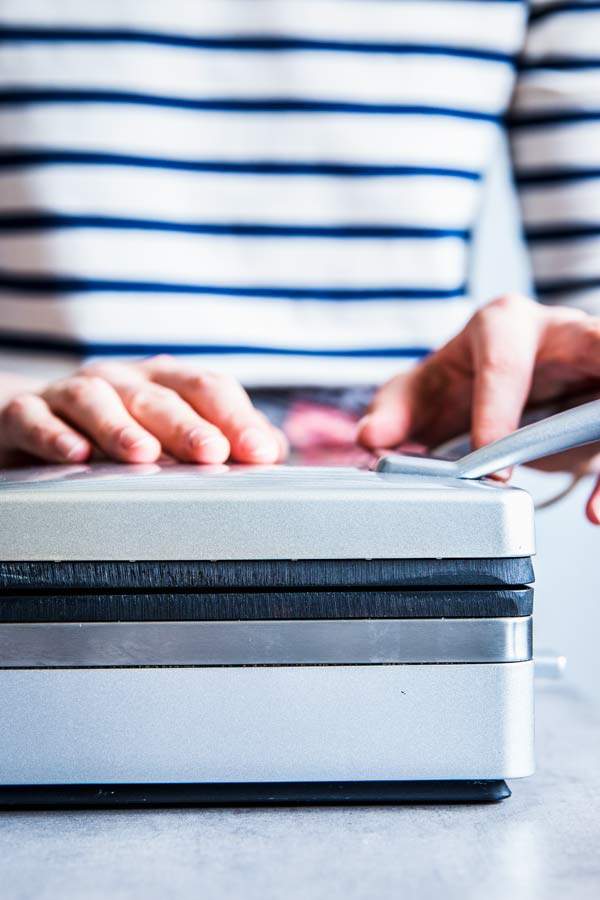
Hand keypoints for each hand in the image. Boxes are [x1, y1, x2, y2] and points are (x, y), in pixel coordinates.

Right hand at [0, 356, 286, 465]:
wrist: (31, 418)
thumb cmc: (116, 426)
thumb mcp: (169, 430)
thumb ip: (221, 437)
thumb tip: (272, 451)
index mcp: (163, 382)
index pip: (207, 389)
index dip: (236, 418)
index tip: (260, 452)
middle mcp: (122, 380)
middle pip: (159, 395)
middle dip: (188, 424)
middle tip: (211, 452)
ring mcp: (71, 392)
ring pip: (97, 399)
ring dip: (122, 426)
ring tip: (144, 455)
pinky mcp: (24, 412)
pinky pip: (36, 417)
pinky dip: (55, 434)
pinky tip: (75, 456)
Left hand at [358, 295, 599, 523]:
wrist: (494, 384)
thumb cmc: (460, 379)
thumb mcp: (421, 390)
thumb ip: (394, 411)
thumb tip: (371, 436)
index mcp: (505, 326)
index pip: (504, 366)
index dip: (495, 415)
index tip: (489, 464)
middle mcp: (560, 335)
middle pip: (593, 344)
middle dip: (595, 374)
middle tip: (577, 431)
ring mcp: (590, 367)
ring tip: (596, 504)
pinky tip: (595, 512)